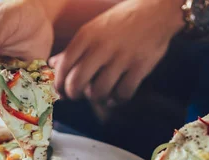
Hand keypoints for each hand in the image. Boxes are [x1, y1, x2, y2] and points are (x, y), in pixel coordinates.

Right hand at [0, 0, 54, 90]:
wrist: (41, 16)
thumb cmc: (16, 12)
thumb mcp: (2, 18)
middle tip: (6, 76)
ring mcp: (0, 72)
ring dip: (5, 89)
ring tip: (19, 75)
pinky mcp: (16, 78)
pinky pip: (14, 91)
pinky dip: (20, 89)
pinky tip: (28, 78)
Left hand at [49, 0, 181, 102]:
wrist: (157, 10)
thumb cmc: (120, 22)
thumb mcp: (93, 29)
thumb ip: (74, 49)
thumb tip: (52, 65)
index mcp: (86, 35)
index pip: (63, 67)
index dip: (59, 85)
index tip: (61, 92)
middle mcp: (101, 46)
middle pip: (76, 83)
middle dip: (74, 95)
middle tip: (79, 96)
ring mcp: (121, 57)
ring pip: (98, 92)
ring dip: (97, 99)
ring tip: (100, 95)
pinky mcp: (140, 66)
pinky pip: (122, 93)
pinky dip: (117, 100)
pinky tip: (116, 96)